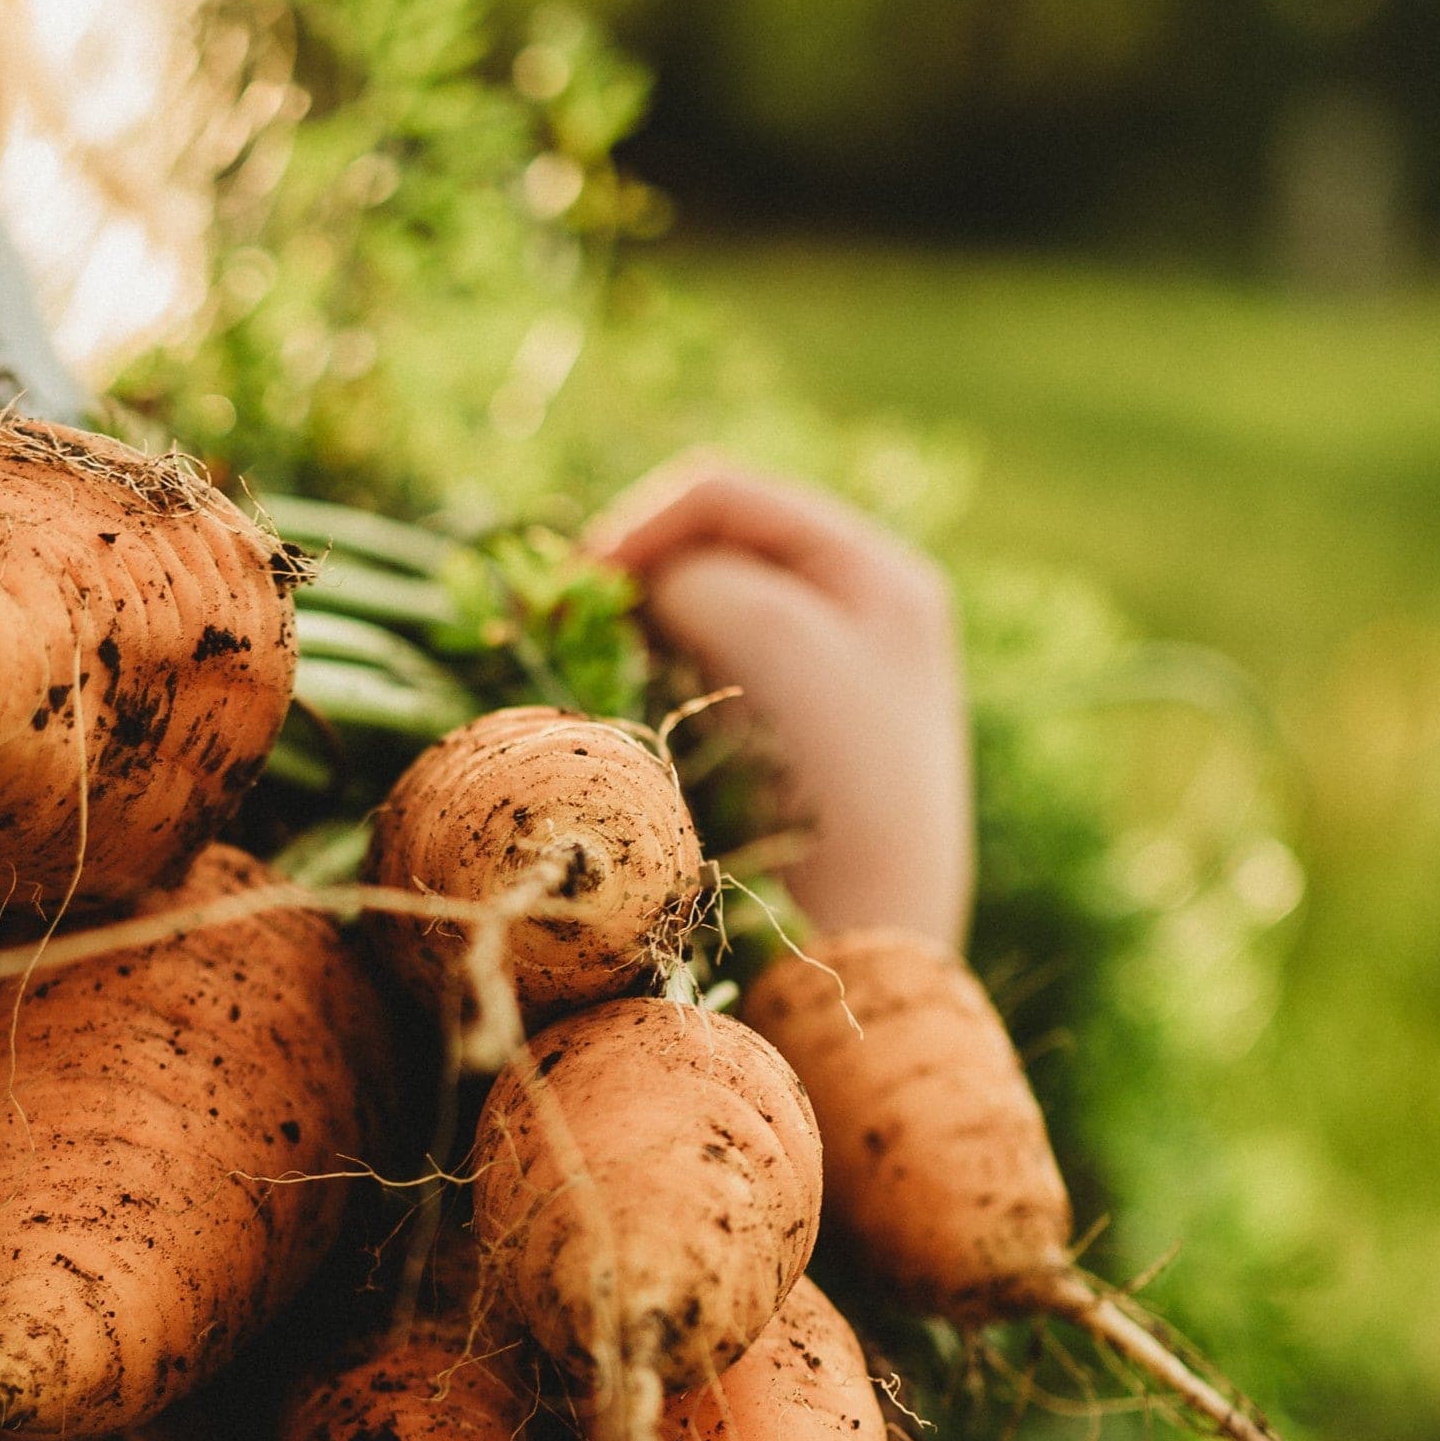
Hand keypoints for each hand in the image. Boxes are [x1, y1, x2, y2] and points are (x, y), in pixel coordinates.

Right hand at [583, 454, 972, 949]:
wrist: (864, 943)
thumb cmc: (836, 786)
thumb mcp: (775, 636)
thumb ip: (701, 576)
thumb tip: (645, 588)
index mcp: (873, 572)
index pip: (720, 497)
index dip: (633, 528)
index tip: (567, 596)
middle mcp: (853, 616)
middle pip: (704, 552)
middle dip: (630, 584)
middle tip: (566, 640)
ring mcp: (816, 687)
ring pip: (691, 622)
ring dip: (632, 641)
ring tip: (597, 683)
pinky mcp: (777, 755)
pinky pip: (693, 689)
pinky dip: (649, 691)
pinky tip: (632, 726)